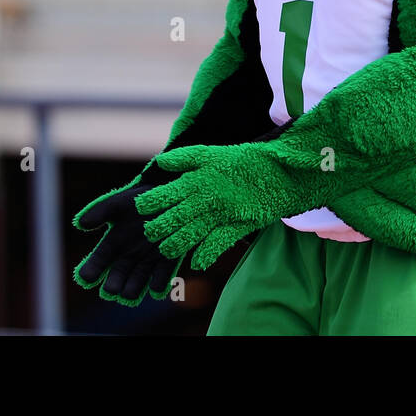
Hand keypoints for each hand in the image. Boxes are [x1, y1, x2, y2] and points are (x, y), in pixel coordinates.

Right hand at [73, 181, 183, 304]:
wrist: (170, 194)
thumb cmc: (140, 198)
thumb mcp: (119, 202)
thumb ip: (100, 211)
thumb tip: (79, 223)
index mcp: (112, 244)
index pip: (96, 264)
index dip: (89, 272)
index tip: (87, 278)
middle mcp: (127, 258)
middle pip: (115, 281)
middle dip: (112, 287)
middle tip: (112, 288)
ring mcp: (146, 262)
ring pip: (135, 286)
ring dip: (132, 291)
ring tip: (129, 292)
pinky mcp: (166, 262)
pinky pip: (160, 281)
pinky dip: (158, 286)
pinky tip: (155, 288)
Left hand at [136, 144, 296, 270]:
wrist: (277, 170)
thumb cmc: (241, 160)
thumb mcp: (210, 153)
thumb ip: (182, 158)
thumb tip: (159, 162)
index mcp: (195, 180)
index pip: (162, 196)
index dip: (147, 204)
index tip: (139, 208)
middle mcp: (204, 200)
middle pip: (171, 220)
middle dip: (156, 229)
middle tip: (148, 233)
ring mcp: (220, 215)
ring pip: (189, 236)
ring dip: (174, 246)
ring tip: (165, 250)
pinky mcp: (236, 226)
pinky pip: (217, 244)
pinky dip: (205, 255)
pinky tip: (196, 263)